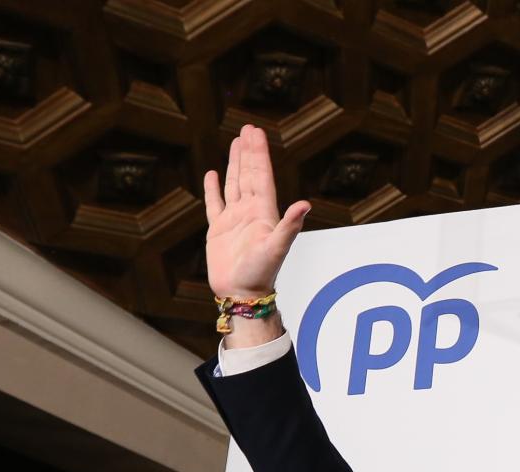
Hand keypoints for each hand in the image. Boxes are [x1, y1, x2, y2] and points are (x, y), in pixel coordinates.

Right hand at [203, 125, 310, 330]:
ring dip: (235, 164)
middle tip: (248, 129)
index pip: (261, 175)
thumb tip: (305, 204)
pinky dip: (214, 188)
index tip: (255, 133)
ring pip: (234, 184)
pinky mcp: (218, 229)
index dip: (258, 154)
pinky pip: (215, 203)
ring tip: (236, 143)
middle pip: (249, 174)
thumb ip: (290, 225)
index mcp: (264, 212)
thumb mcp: (277, 247)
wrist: (242, 293)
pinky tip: (214, 174)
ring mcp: (234, 219)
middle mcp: (250, 212)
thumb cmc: (261, 274)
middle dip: (248, 152)